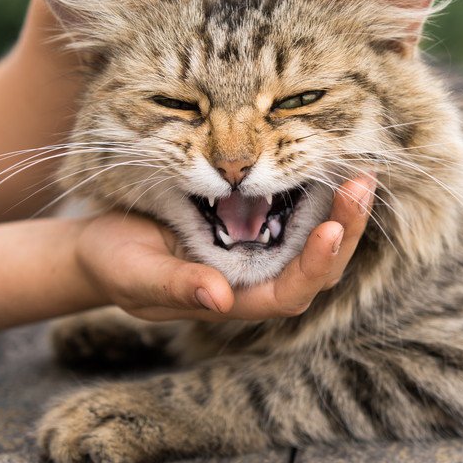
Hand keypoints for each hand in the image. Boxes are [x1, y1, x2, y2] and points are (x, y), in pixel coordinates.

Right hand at [75, 175, 375, 321]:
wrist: (99, 241)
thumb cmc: (114, 262)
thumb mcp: (137, 274)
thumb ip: (177, 287)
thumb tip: (219, 300)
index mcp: (236, 299)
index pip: (290, 293)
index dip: (314, 266)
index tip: (329, 229)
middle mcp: (260, 277)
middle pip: (321, 266)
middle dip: (347, 228)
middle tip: (363, 184)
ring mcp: (265, 250)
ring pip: (320, 238)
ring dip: (345, 208)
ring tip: (363, 170)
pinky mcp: (262, 220)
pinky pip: (304, 212)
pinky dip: (323, 191)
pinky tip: (338, 162)